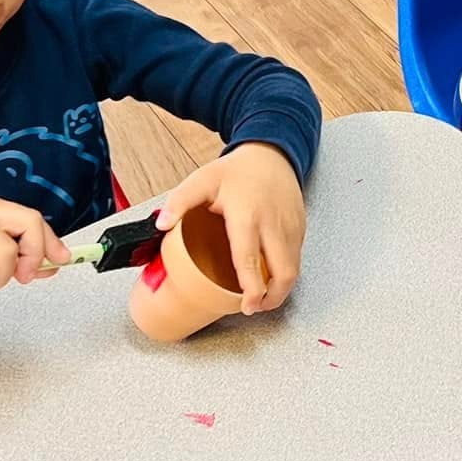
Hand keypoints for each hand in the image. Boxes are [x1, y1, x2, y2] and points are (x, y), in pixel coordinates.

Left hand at [158, 143, 305, 314]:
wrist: (271, 153)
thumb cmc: (237, 170)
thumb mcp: (202, 180)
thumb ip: (179, 202)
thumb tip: (161, 225)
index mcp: (247, 215)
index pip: (250, 259)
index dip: (252, 288)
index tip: (247, 305)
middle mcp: (273, 223)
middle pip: (283, 271)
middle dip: (272, 297)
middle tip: (256, 308)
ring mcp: (290, 225)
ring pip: (294, 267)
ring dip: (281, 288)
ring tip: (263, 298)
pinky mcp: (300, 226)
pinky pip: (297, 256)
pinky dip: (286, 271)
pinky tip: (272, 276)